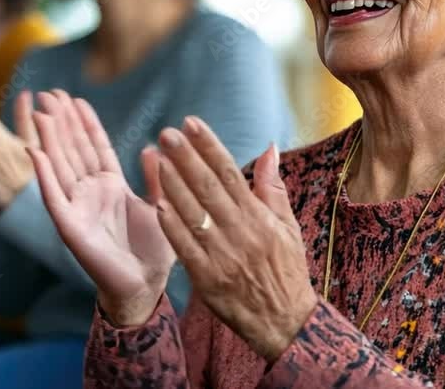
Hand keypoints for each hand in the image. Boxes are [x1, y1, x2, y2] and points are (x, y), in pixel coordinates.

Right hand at [28, 91, 173, 325]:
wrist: (145, 287)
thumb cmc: (154, 251)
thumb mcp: (160, 205)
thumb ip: (154, 177)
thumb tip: (152, 147)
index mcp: (111, 185)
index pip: (95, 146)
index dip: (85, 122)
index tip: (75, 97)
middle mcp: (90, 193)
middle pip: (73, 149)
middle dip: (63, 121)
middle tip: (50, 92)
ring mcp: (78, 208)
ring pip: (60, 165)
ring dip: (49, 138)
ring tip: (40, 110)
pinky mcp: (70, 227)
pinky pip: (53, 196)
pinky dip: (43, 174)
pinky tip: (34, 151)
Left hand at [155, 116, 315, 361]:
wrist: (284, 322)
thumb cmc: (286, 271)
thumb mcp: (288, 227)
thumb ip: (273, 187)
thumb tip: (268, 148)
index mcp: (259, 217)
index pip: (231, 173)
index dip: (210, 146)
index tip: (191, 122)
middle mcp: (241, 232)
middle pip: (210, 188)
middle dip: (187, 157)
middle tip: (167, 133)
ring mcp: (223, 256)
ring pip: (195, 214)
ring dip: (174, 185)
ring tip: (157, 158)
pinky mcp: (208, 278)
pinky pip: (186, 248)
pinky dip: (172, 226)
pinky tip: (158, 203)